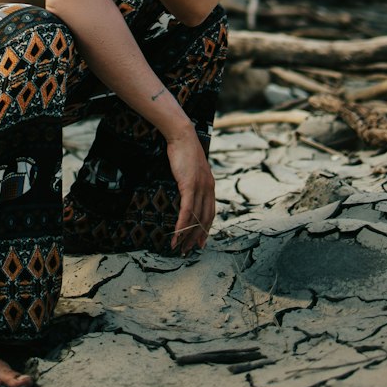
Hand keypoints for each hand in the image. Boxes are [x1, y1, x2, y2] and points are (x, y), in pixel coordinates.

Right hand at [165, 123, 215, 254]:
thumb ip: (192, 180)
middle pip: (204, 220)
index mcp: (210, 186)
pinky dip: (181, 224)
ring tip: (179, 246)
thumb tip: (187, 190)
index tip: (200, 242)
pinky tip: (176, 234)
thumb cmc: (184, 150)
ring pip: (195, 218)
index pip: (210, 213)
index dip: (205, 229)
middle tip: (188, 250)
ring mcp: (200, 188)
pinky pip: (186, 211)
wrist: (182, 136)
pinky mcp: (190, 186)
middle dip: (196, 237)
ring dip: (187, 234)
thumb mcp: (191, 168)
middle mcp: (208, 189)